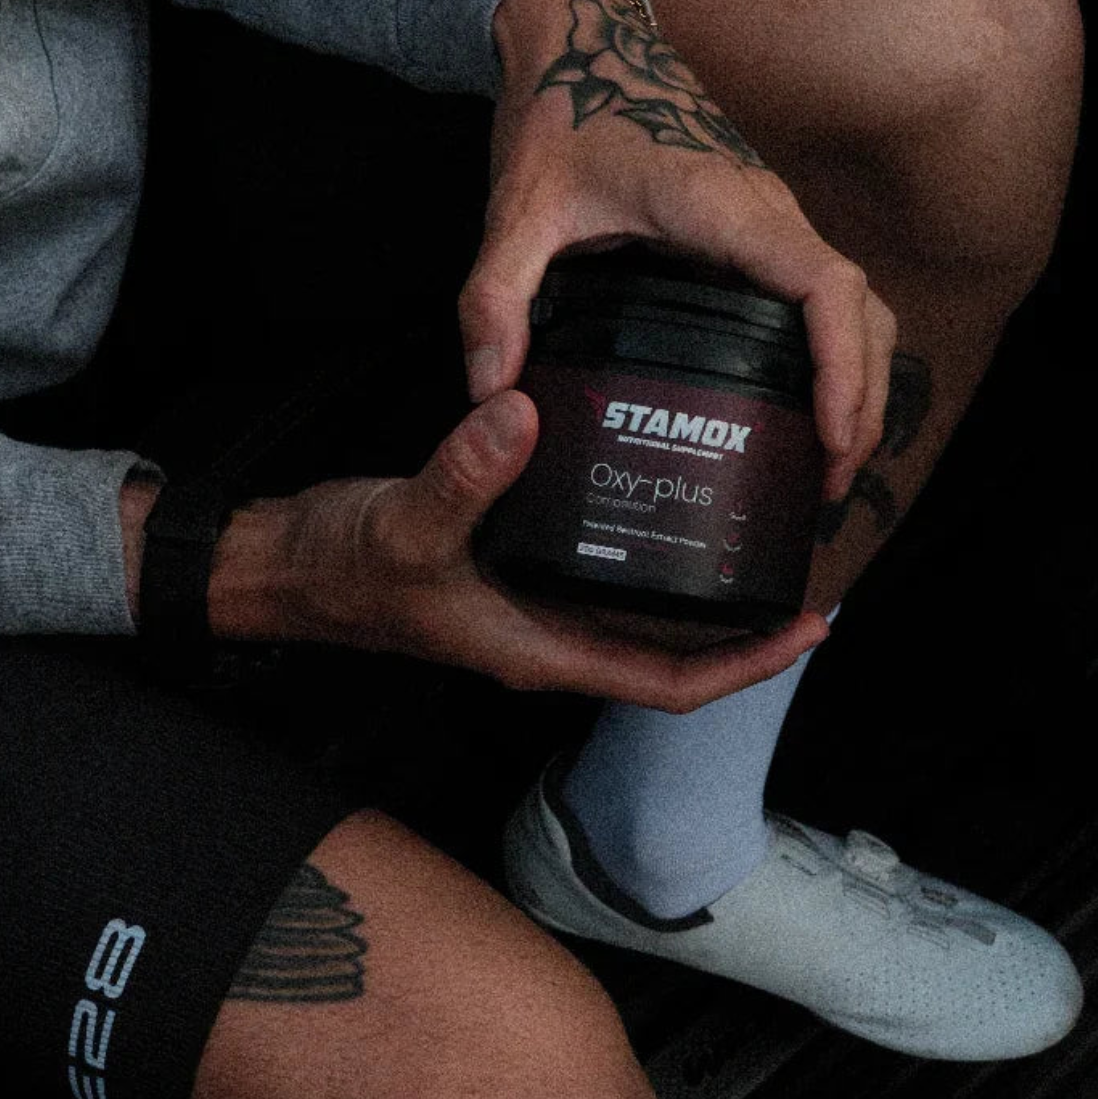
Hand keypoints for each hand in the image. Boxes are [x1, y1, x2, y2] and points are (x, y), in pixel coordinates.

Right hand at [278, 388, 830, 708]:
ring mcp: (538, 606)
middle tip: (804, 565)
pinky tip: (672, 490)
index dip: (745, 665)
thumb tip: (526, 416)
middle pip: (673, 652)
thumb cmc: (342, 568)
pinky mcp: (522, 568)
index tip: (809, 626)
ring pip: (644, 612)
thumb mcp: (405, 522)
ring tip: (760, 529)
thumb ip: (465, 476)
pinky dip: (651, 545)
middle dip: (743, 625)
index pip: (669, 682)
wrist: (288, 565)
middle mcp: (552, 637)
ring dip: (704, 587)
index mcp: (542, 652)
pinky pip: (607, 570)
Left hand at [465, 0, 897, 506]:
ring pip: (856, 303)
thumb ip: (495, 298)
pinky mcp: (760, 231)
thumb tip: (490, 391)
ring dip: (861, 380)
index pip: (824, 286)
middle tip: (829, 483)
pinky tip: (800, 411)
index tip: (831, 435)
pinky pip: (823, 296)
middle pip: (862, 309)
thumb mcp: (516, 209)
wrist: (579, 36)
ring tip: (827, 462)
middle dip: (863, 399)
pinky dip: (835, 353)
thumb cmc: (559, 110)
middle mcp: (766, 212)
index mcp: (724, 207)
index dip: (842, 365)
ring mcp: (771, 220)